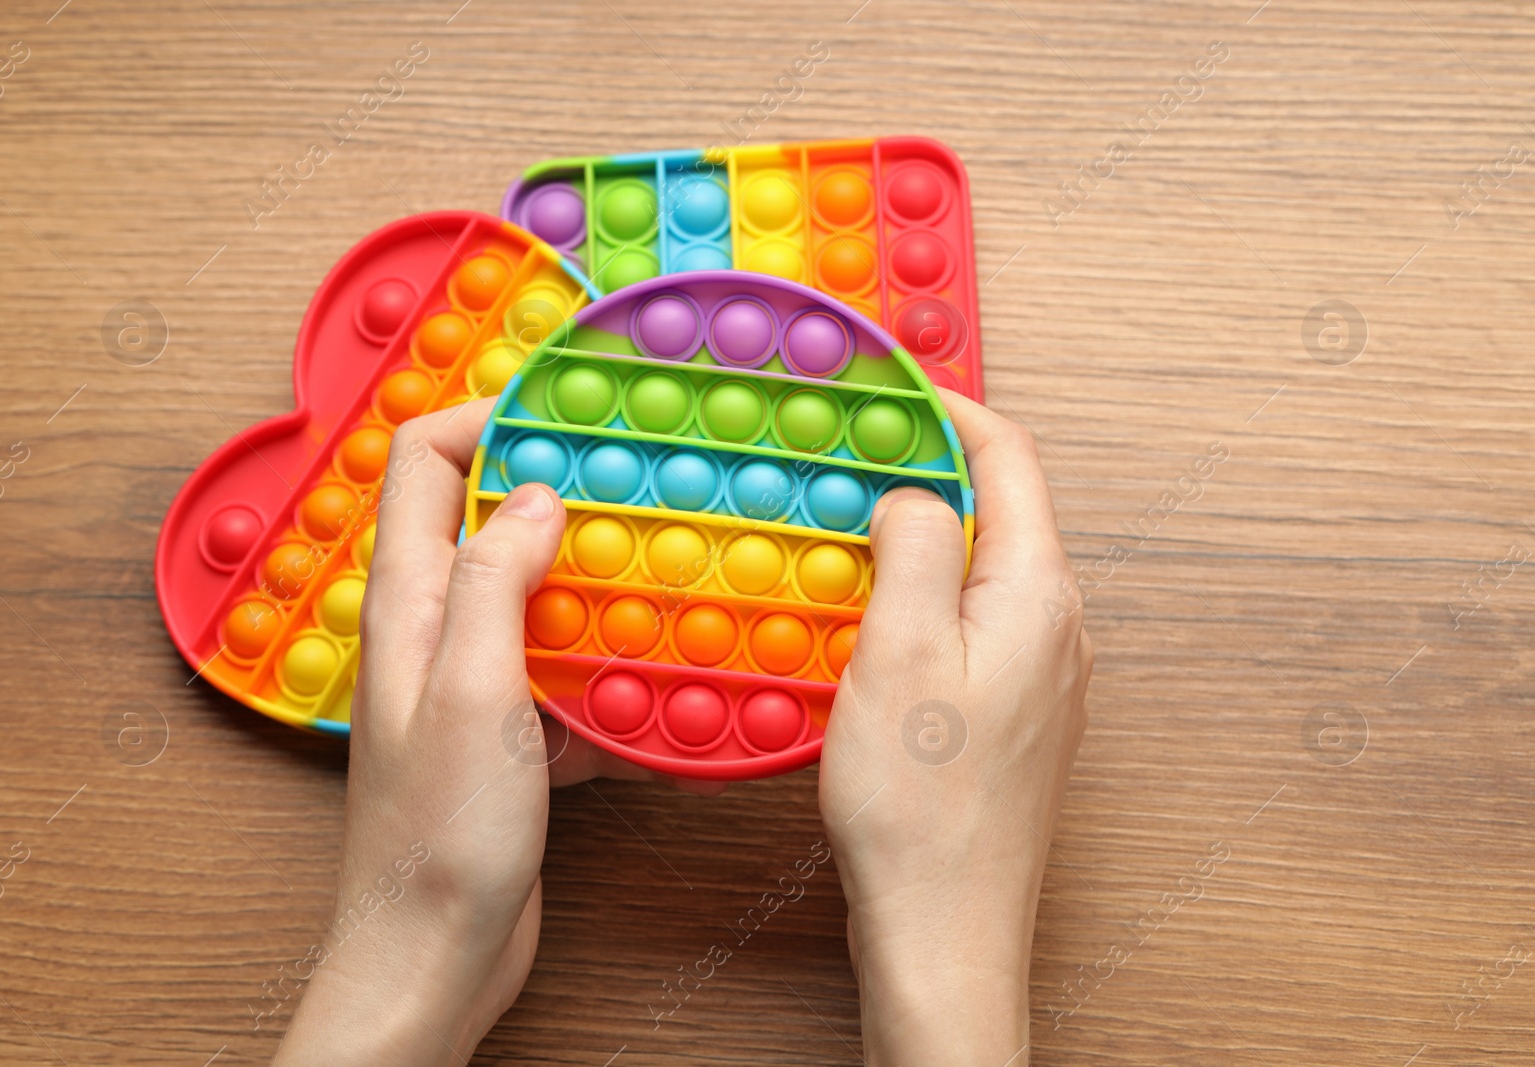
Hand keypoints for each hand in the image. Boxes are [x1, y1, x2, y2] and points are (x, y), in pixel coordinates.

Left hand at [274, 400, 713, 1066]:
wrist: (434, 952)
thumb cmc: (439, 834)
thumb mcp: (471, 690)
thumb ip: (494, 581)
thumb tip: (535, 497)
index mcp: (410, 604)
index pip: (423, 465)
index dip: (485, 416)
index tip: (561, 402)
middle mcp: (434, 630)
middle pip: (487, 520)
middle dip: (556, 488)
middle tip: (631, 474)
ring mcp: (471, 682)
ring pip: (534, 595)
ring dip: (590, 576)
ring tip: (658, 564)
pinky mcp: (507, 732)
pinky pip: (559, 670)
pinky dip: (604, 664)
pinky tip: (651, 680)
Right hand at [818, 391, 1092, 1064]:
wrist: (946, 928)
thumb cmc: (922, 807)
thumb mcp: (897, 651)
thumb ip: (915, 547)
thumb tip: (919, 489)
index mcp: (1037, 595)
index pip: (1012, 461)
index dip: (954, 409)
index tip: (899, 384)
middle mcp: (1057, 627)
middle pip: (1001, 511)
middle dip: (930, 469)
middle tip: (855, 453)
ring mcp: (1043, 675)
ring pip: (982, 569)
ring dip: (921, 536)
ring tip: (849, 528)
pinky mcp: (1016, 714)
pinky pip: (972, 622)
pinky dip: (924, 596)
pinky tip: (870, 616)